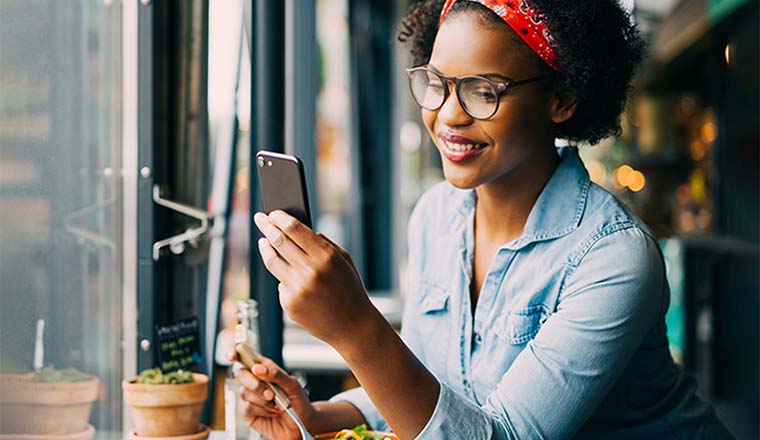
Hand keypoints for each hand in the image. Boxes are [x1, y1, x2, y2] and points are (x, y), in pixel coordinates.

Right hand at [227, 350, 315, 439]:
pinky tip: (272, 411)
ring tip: (276, 404)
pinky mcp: (248, 412)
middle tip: (270, 393)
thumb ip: (276, 374)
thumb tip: (257, 368)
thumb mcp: (293, 385)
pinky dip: (261, 409)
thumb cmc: (298, 402)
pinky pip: (246, 407)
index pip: (247, 357)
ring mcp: (250, 397)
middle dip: (254, 383)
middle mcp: (255, 381)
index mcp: (265, 369)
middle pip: (240, 373)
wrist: (302, 424)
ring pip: (243, 392)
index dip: (236, 353)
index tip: (232, 355)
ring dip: (262, 399)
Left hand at [253, 210, 380, 347]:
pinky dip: (284, 277)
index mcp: (326, 257)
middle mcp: (309, 271)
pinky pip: (281, 284)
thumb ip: (323, 244)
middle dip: (266, 227)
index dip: (280, 218)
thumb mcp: (344, 261)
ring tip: (262, 241)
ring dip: (265, 247)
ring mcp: (297, 289)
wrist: (353, 326)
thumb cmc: (350, 290)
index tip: (272, 212)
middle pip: (279, 241)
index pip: (295, 230)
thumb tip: (298, 230)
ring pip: (272, 261)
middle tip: (260, 218)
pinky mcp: (289, 304)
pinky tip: (289, 277)